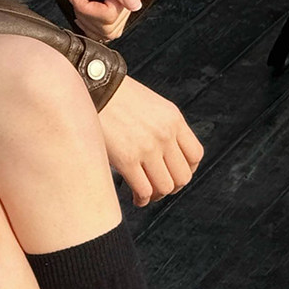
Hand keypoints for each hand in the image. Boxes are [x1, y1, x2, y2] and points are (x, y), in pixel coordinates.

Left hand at [65, 0, 150, 42]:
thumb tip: (134, 5)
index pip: (109, 14)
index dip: (85, 6)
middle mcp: (133, 2)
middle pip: (107, 27)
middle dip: (84, 13)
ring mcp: (126, 11)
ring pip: (105, 34)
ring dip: (86, 21)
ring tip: (76, 2)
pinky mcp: (118, 16)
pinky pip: (104, 33)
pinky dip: (90, 27)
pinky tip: (81, 16)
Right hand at [97, 74, 203, 206]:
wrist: (94, 88)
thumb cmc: (117, 97)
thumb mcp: (152, 105)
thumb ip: (163, 127)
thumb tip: (165, 154)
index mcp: (173, 119)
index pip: (195, 156)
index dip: (187, 170)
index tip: (174, 174)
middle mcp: (164, 134)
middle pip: (183, 176)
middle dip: (172, 187)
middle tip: (159, 187)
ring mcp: (147, 148)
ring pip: (165, 187)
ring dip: (156, 195)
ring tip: (146, 193)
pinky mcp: (126, 159)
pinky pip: (144, 191)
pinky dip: (142, 199)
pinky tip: (135, 197)